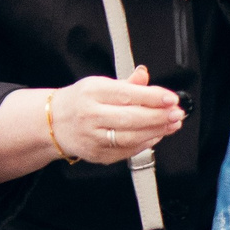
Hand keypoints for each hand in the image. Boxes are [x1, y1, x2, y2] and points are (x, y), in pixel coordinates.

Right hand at [52, 67, 184, 163]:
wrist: (53, 123)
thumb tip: (144, 75)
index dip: (152, 97)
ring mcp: (92, 137)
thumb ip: (126, 83)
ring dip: (156, 131)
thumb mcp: (99, 84)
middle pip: (130, 118)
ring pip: (130, 137)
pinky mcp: (97, 154)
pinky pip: (126, 151)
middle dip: (158, 116)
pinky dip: (145, 143)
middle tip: (176, 113)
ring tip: (171, 124)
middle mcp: (90, 115)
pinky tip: (156, 135)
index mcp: (91, 92)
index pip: (126, 94)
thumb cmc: (80, 101)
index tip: (171, 98)